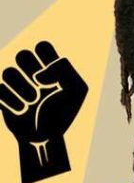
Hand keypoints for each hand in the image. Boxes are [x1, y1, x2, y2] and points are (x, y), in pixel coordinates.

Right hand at [0, 41, 88, 182]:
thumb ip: (64, 70)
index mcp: (49, 67)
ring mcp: (15, 84)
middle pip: (22, 55)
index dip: (47, 58)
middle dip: (31, 71)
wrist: (46, 136)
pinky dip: (12, 101)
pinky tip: (22, 111)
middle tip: (42, 88)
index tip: (57, 78)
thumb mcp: (76, 90)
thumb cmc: (63, 112)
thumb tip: (37, 75)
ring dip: (22, 89)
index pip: (42, 46)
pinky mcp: (2, 96)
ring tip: (33, 102)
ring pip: (8, 72)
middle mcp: (30, 72)